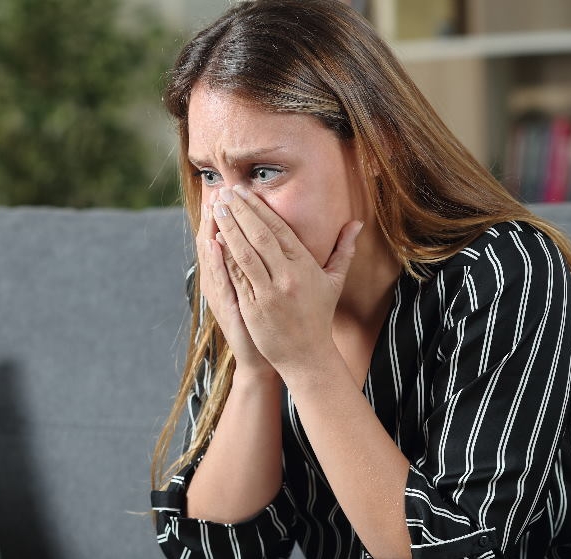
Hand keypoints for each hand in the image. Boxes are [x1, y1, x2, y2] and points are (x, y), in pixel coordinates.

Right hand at [195, 191, 274, 377]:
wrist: (261, 357)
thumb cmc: (264, 322)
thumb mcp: (261, 289)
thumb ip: (261, 263)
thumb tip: (266, 236)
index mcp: (232, 274)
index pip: (226, 237)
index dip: (227, 214)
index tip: (228, 188)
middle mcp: (222, 282)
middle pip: (214, 241)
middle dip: (217, 215)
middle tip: (217, 188)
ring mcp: (221, 294)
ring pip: (211, 258)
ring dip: (210, 231)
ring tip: (212, 206)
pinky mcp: (226, 308)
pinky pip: (219, 282)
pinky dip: (215, 262)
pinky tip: (213, 244)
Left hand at [210, 185, 362, 375]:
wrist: (307, 355)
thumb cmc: (318, 316)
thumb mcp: (334, 282)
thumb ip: (343, 250)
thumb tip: (356, 224)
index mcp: (304, 266)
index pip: (279, 229)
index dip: (260, 208)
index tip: (244, 192)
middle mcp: (287, 277)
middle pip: (260, 236)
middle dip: (241, 212)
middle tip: (226, 192)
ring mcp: (268, 293)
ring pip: (245, 254)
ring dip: (229, 229)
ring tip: (217, 209)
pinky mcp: (253, 308)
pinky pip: (237, 278)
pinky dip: (225, 258)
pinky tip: (214, 241)